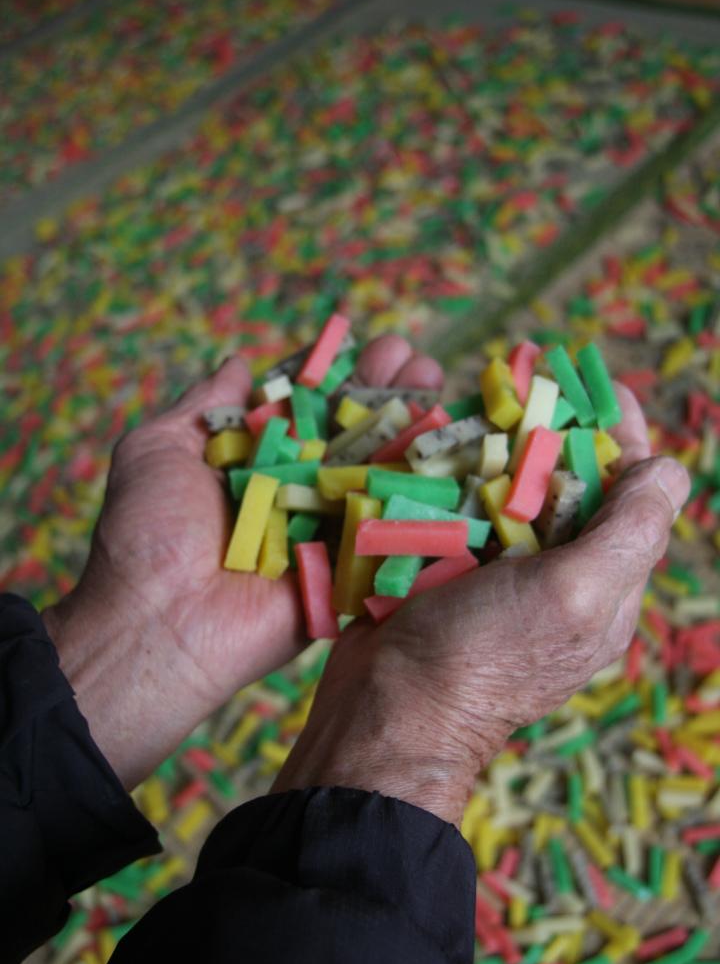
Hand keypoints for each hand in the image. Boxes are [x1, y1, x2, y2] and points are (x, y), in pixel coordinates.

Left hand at [42, 335, 442, 789]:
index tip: (365, 340)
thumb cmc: (147, 533)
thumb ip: (202, 405)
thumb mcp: (157, 448)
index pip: (304, 405)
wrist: (158, 623)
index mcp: (254, 459)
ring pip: (377, 476)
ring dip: (411, 431)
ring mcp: (325, 532)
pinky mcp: (347, 575)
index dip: (336, 372)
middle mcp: (294, 491)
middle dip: (384, 393)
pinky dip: (422, 499)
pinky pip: (389, 535)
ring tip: (437, 384)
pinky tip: (449, 455)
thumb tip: (238, 362)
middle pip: (350, 434)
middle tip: (414, 357)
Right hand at [274, 383, 689, 824]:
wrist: (388, 709)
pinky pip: (454, 504)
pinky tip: (433, 435)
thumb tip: (671, 469)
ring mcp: (495, 571)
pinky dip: (448, 467)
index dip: (621, 435)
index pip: (630, 495)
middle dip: (550, 424)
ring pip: (505, 486)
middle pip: (567, 481)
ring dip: (494, 438)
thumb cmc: (485, 655)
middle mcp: (554, 574)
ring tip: (477, 391)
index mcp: (601, 585)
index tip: (599, 384)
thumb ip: (628, 531)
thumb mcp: (574, 595)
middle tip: (526, 375)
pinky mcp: (442, 567)